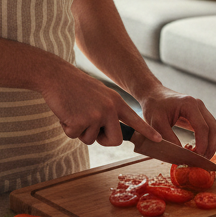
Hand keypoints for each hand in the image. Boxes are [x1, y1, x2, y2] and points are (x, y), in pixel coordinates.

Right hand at [39, 63, 160, 147]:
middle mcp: (109, 108)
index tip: (159, 140)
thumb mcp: (99, 95)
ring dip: (80, 131)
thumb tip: (110, 132)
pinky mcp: (81, 121)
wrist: (56, 76)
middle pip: (115, 140)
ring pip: (91, 140)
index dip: (147, 131)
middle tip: (89, 125)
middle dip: (102, 140)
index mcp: (115, 101)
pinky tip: (66, 112)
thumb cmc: (74, 86)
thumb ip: (108, 110)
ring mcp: (96, 115)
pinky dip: (67, 128)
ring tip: (74, 111)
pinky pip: (74, 136)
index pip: (135, 119)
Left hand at [138, 86, 215, 158]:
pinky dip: (208, 140)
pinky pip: (210, 128)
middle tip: (201, 161)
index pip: (203, 128)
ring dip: (211, 144)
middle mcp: (199, 105)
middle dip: (210, 147)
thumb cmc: (154, 107)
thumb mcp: (157, 123)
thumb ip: (169, 138)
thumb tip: (182, 155)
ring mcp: (201, 108)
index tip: (196, 158)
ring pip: (215, 129)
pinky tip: (200, 150)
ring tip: (201, 157)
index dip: (202, 145)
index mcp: (189, 104)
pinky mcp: (201, 114)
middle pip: (214, 128)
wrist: (154, 94)